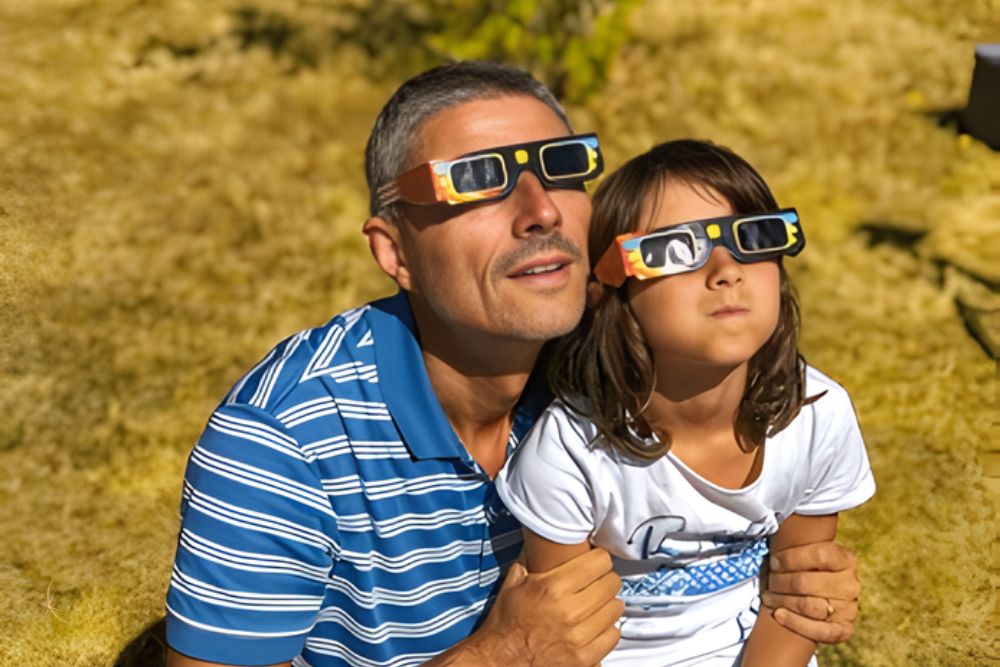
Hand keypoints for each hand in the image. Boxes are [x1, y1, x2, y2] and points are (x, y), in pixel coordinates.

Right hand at [463, 548, 622, 666]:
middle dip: (606, 579)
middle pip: (611, 584)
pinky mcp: (584, 659)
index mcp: (552, 588)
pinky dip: (608, 629)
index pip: (599, 562)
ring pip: (615, 609)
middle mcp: (569, 611)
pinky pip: (613, 636)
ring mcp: (578, 637)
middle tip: (598, 580)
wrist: (500, 661)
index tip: (596, 560)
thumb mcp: (514, 582)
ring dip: (609, 603)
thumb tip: (543, 536)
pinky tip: (597, 624)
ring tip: (598, 602)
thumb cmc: (506, 621)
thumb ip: (531, 558)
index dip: (599, 558)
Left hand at [761, 541, 859, 643]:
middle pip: (807, 582)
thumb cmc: (806, 569)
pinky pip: (819, 630)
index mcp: (846, 559)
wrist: (822, 597)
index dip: (791, 558)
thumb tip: (772, 524)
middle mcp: (851, 584)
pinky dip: (795, 623)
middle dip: (780, 582)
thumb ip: (798, 544)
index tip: (773, 561)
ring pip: (810, 606)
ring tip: (768, 597)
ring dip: (782, 601)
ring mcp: (849, 608)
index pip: (820, 554)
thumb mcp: (807, 552)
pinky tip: (778, 614)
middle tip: (768, 582)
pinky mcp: (844, 629)